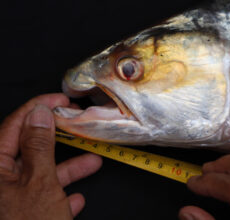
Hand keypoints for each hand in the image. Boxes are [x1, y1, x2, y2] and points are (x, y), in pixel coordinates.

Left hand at [0, 94, 101, 219]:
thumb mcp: (39, 182)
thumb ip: (39, 145)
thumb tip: (40, 113)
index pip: (17, 124)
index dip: (41, 107)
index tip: (62, 100)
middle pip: (30, 149)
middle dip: (59, 139)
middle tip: (78, 126)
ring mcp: (10, 199)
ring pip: (40, 174)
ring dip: (68, 169)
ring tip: (94, 161)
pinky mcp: (22, 214)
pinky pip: (41, 197)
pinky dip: (60, 196)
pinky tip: (76, 199)